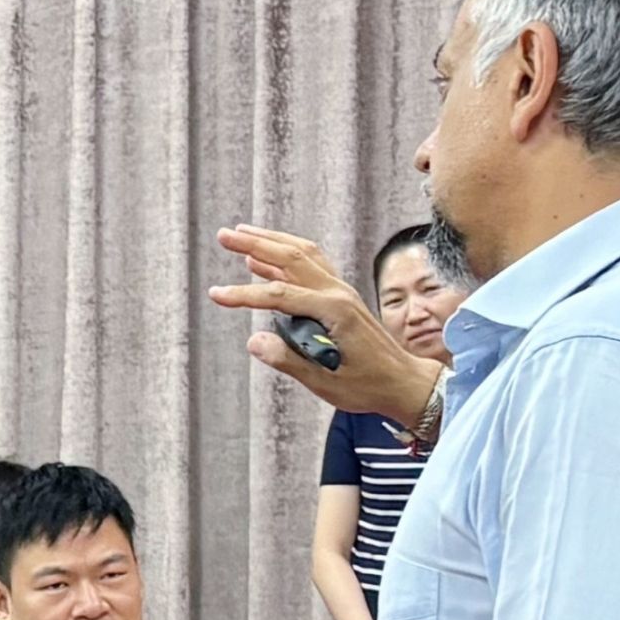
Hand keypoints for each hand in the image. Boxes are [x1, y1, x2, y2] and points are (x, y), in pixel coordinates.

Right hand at [211, 226, 442, 425]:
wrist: (403, 382)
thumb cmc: (367, 385)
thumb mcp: (325, 382)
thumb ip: (288, 361)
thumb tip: (253, 341)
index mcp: (334, 311)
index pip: (280, 294)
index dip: (245, 295)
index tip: (215, 295)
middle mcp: (338, 293)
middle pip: (292, 256)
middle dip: (255, 243)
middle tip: (224, 234)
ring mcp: (341, 291)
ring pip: (303, 253)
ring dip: (271, 240)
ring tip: (241, 233)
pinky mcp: (341, 296)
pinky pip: (311, 265)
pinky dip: (286, 255)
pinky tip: (264, 259)